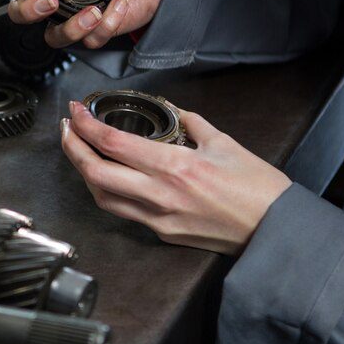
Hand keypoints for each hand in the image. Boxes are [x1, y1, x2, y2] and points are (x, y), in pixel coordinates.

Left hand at [61, 101, 290, 254]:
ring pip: (102, 197)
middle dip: (72, 148)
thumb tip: (171, 109)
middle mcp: (160, 195)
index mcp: (175, 167)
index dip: (86, 125)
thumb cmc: (258, 189)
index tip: (76, 111)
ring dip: (84, 173)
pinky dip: (107, 192)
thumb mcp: (224, 143)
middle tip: (66, 128)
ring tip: (79, 150)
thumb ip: (191, 122)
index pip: (113, 144)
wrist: (277, 231)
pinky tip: (105, 176)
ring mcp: (158, 218)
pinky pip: (123, 211)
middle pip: (95, 173)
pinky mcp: (162, 233)